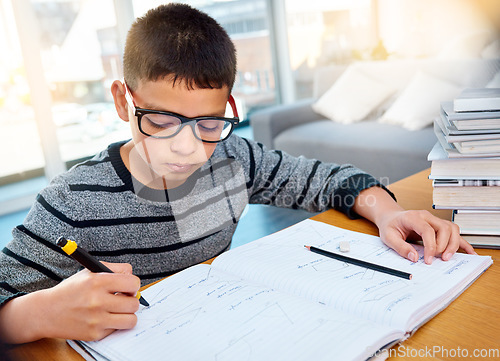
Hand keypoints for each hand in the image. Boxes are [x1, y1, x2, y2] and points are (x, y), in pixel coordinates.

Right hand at [0, 262, 140, 342]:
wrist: (46, 312)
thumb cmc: (71, 290)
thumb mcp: (89, 271)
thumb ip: (114, 269)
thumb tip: (132, 277)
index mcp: (97, 281)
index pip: (133, 283)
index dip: (133, 285)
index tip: (129, 287)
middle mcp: (97, 301)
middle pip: (134, 303)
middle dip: (131, 300)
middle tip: (123, 299)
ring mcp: (97, 319)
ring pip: (131, 319)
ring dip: (127, 314)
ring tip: (117, 310)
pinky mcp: (94, 334)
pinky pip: (117, 329)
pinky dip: (114, 324)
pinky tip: (103, 318)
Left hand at [377, 210, 476, 263]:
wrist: (391, 217)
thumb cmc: (390, 225)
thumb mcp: (388, 237)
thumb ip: (400, 247)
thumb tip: (414, 258)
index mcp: (413, 217)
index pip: (427, 230)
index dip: (430, 246)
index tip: (428, 259)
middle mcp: (426, 216)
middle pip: (444, 228)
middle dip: (443, 246)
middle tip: (437, 259)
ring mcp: (434, 220)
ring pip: (452, 228)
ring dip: (453, 244)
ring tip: (446, 257)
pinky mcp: (438, 226)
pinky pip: (454, 232)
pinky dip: (462, 242)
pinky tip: (469, 252)